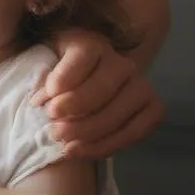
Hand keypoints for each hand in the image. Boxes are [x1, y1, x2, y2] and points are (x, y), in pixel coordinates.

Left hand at [33, 29, 164, 158]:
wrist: (87, 84)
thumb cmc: (60, 72)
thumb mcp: (45, 64)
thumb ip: (41, 76)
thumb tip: (41, 102)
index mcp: (92, 43)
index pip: (83, 56)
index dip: (64, 78)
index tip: (41, 101)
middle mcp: (122, 62)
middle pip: (102, 87)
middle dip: (75, 111)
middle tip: (53, 128)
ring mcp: (142, 85)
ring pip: (118, 113)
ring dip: (89, 133)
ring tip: (64, 144)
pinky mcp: (154, 108)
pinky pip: (136, 132)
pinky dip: (107, 146)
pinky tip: (82, 151)